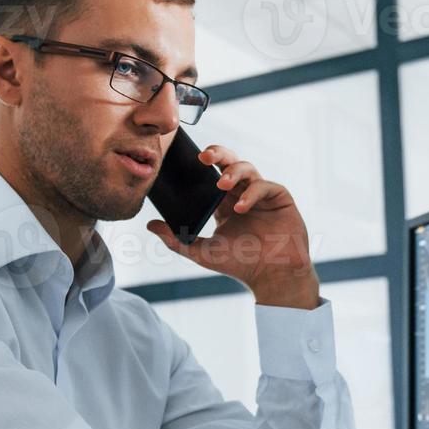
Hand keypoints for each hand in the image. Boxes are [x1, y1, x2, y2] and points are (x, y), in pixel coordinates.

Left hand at [145, 144, 318, 308]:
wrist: (271, 275)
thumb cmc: (241, 263)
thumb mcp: (202, 252)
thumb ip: (176, 239)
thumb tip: (149, 225)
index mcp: (224, 202)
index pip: (211, 174)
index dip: (203, 163)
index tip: (188, 159)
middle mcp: (242, 193)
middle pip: (230, 162)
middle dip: (218, 154)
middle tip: (204, 156)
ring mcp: (262, 194)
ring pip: (248, 168)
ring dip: (233, 172)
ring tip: (221, 184)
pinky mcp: (279, 198)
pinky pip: (265, 185)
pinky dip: (252, 192)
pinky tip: (240, 206)